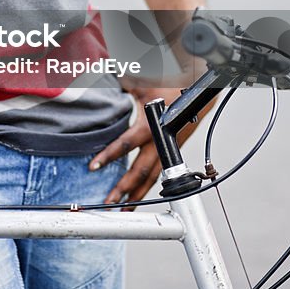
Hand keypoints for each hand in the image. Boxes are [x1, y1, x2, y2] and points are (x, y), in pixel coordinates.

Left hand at [89, 87, 208, 211]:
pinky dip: (148, 186)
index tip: (93, 167)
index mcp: (150, 125)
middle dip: (124, 188)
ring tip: (123, 210)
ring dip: (138, 195)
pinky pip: (159, 173)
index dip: (108, 156)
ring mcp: (169, 150)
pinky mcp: (173, 153)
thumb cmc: (168, 85)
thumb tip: (96, 78)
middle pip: (141, 171)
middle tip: (109, 202)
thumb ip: (119, 85)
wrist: (197, 92)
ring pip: (153, 178)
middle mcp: (160, 142)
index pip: (126, 144)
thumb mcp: (140, 82)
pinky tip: (139, 195)